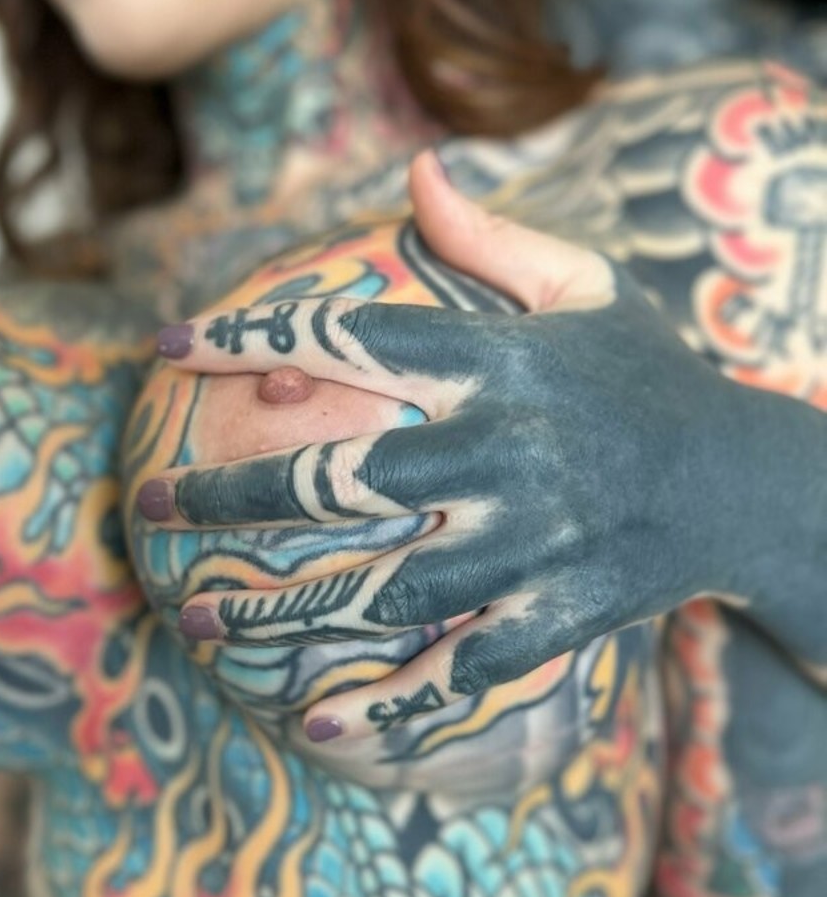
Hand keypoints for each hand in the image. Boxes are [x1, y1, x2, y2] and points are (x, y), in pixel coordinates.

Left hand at [137, 152, 746, 739]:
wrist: (746, 482)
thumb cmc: (645, 376)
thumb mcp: (586, 288)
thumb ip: (491, 240)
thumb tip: (415, 170)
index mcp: (499, 364)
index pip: (350, 337)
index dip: (248, 337)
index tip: (165, 345)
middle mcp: (505, 453)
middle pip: (340, 479)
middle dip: (232, 492)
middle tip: (151, 502)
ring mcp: (532, 543)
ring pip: (381, 588)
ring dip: (280, 609)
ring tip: (196, 619)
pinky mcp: (558, 615)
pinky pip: (461, 670)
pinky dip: (390, 706)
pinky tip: (318, 727)